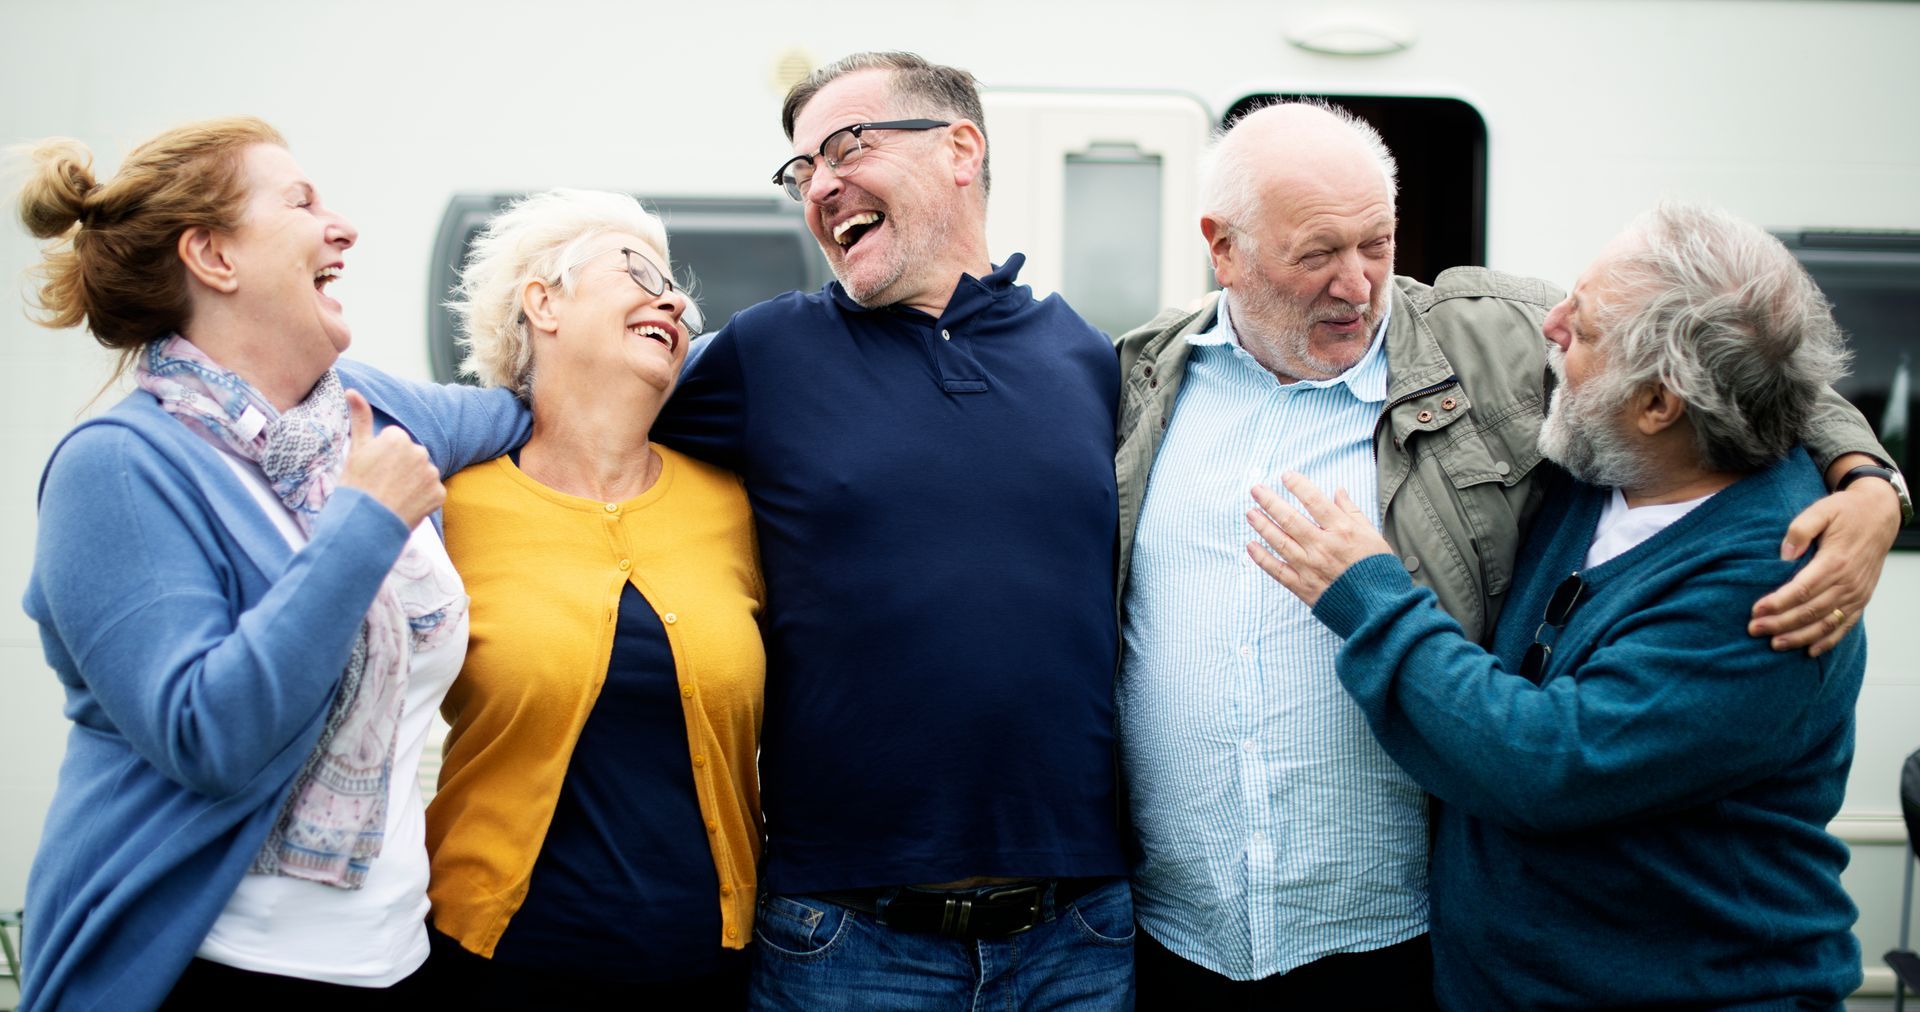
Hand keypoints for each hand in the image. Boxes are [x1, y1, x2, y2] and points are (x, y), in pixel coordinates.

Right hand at [338, 389, 443, 528]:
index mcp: (398, 437)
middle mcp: (419, 451)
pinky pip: (432, 492)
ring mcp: (431, 473)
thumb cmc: (356, 486)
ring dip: (412, 484)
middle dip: (400, 468)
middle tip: (382, 485)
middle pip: (411, 456)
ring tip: (393, 496)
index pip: (395, 442)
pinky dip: (422, 500)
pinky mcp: (439, 493)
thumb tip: (352, 390)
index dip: (383, 457)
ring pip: (423, 473)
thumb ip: (359, 418)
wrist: (365, 524)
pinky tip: (406, 506)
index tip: (373, 471)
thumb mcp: (356, 450)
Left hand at [1246, 471, 1394, 607]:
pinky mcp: (1303, 587)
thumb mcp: (1372, 535)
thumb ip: (1352, 512)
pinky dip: (1262, 558)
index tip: (1286, 475)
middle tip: (1256, 489)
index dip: (1298, 485)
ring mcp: (1310, 567)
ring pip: (1279, 541)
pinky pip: (1277, 570)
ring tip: (1250, 512)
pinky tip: (1251, 546)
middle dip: (1270, 502)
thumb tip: (1338, 491)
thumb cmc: (1378, 569)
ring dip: (1262, 525)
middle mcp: (1323, 546)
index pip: (1314, 501)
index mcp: (1342, 531)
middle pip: (1290, 519)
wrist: (1379, 607)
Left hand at [1748, 474, 1898, 655]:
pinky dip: (1828, 641)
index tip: (1755, 611)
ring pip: (1826, 623)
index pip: (1801, 590)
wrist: (1879, 515)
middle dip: (1780, 623)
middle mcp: (1848, 582)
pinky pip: (1846, 625)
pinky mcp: (1861, 599)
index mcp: (1835, 561)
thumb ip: (1800, 530)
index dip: (1777, 603)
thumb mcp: (1821, 510)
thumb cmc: (1846, 512)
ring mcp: (1856, 594)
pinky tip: (1809, 651)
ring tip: (1774, 644)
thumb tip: (1785, 554)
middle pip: (1810, 611)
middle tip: (1753, 630)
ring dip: (1799, 636)